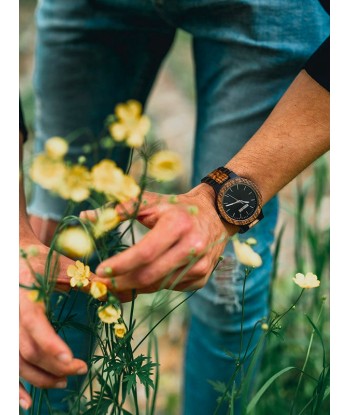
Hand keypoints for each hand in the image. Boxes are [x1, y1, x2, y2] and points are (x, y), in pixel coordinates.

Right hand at [19, 229, 133, 409]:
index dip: (52, 346)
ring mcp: (7, 327)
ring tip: (63, 383)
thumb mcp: (65, 268)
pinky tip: (26, 402)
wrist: (14, 254)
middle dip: (54, 366)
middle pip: (29, 350)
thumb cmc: (41, 260)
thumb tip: (120, 293)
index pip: (35, 326)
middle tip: (80, 370)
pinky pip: (8, 364)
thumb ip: (90, 282)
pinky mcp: (7, 334)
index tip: (72, 360)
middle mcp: (12, 316)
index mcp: (27, 298)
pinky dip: (15, 385)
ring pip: (17, 362)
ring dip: (39, 378)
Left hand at [81, 185, 237, 292]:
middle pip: (150, 275)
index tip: (100, 269)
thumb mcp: (151, 202)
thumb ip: (119, 209)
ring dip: (135, 285)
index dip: (121, 264)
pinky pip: (170, 288)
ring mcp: (200, 266)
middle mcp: (192, 247)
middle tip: (102, 282)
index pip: (146, 252)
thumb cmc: (177, 207)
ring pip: (158, 285)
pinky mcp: (202, 278)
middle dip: (122, 282)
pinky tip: (146, 275)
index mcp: (178, 225)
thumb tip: (86, 215)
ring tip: (119, 279)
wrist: (215, 214)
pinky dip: (153, 284)